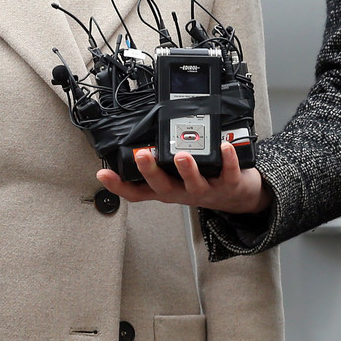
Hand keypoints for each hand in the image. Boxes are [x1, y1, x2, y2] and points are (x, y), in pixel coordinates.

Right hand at [97, 142, 272, 213]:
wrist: (237, 197)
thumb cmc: (203, 183)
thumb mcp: (175, 179)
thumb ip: (157, 166)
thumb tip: (135, 143)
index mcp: (167, 190)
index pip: (137, 193)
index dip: (119, 186)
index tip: (103, 173)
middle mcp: (183, 193)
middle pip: (162, 188)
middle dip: (150, 172)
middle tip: (142, 156)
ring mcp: (206, 190)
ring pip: (194, 183)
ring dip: (187, 169)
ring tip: (182, 155)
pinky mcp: (229, 185)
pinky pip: (229, 173)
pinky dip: (228, 160)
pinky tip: (224, 146)